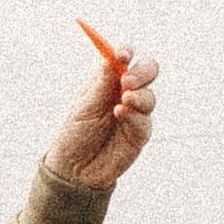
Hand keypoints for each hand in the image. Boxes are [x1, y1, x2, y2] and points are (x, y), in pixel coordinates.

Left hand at [45, 47, 157, 192]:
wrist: (74, 170)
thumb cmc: (74, 135)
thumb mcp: (83, 107)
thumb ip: (100, 86)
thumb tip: (110, 60)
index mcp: (107, 81)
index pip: (123, 60)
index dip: (126, 52)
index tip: (122, 55)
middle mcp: (124, 93)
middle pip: (147, 72)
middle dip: (142, 72)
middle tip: (128, 81)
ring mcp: (135, 114)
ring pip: (150, 96)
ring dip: (139, 96)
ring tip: (124, 101)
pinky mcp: (139, 134)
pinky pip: (145, 121)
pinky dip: (135, 116)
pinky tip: (121, 115)